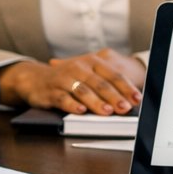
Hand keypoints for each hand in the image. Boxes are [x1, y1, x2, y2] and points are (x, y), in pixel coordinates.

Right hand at [0, 49, 145, 114]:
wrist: (35, 78)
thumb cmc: (69, 78)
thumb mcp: (88, 75)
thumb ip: (105, 84)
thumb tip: (128, 100)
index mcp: (92, 62)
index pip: (113, 74)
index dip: (126, 87)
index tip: (137, 99)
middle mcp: (79, 67)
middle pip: (100, 83)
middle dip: (114, 96)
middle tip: (125, 108)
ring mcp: (64, 79)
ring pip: (83, 91)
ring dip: (97, 102)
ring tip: (108, 111)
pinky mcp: (52, 91)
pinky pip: (63, 98)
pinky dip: (73, 105)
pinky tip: (81, 111)